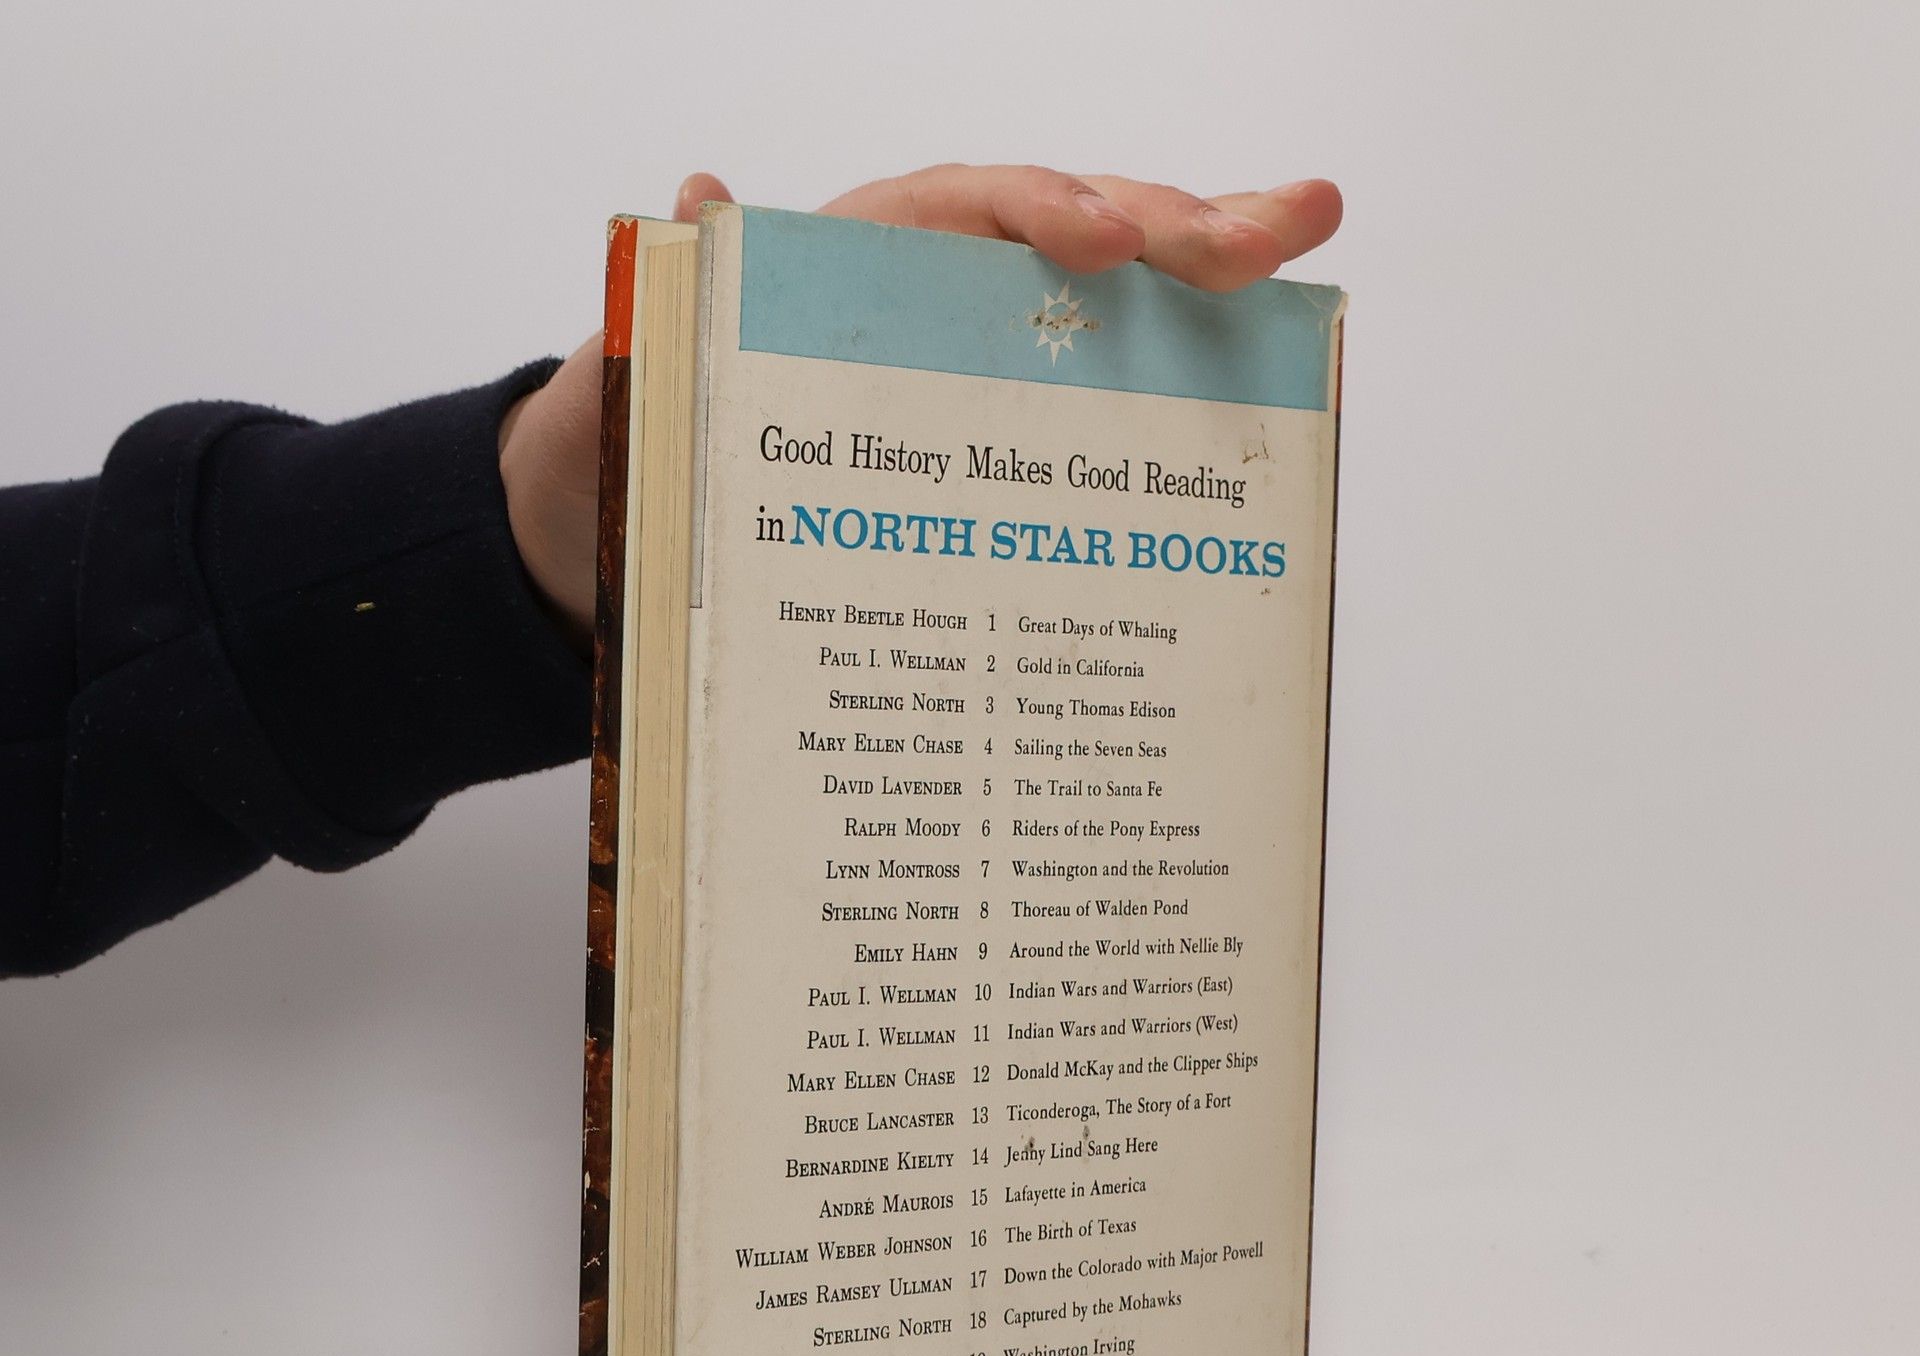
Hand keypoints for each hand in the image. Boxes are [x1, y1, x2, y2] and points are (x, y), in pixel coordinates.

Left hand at [500, 166, 1343, 638]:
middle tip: (1282, 228)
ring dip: (1208, 286)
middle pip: (1070, 236)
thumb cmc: (625, 451)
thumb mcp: (628, 382)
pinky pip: (1093, 403)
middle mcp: (931, 299)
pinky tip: (1255, 397)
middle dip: (1179, 224)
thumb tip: (696, 198)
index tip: (1110, 243)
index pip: (965, 208)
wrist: (610, 542)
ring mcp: (975, 367)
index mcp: (851, 264)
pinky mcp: (996, 443)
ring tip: (1305, 267)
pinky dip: (1174, 393)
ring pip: (1106, 312)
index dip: (1044, 211)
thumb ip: (671, 307)